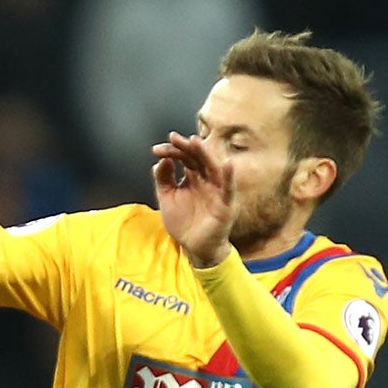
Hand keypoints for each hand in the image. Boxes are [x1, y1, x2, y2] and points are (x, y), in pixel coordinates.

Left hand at [150, 131, 234, 269]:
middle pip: (198, 158)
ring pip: (213, 167)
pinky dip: (229, 176)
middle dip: (186, 148)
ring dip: (205, 154)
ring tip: (194, 142)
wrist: (194, 247)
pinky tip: (227, 163)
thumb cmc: (184, 223)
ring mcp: (217, 190)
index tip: (157, 149)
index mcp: (193, 177)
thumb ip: (163, 180)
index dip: (172, 152)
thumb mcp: (167, 199)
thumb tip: (160, 161)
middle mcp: (206, 180)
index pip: (184, 158)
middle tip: (173, 139)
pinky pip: (229, 188)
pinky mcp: (226, 204)